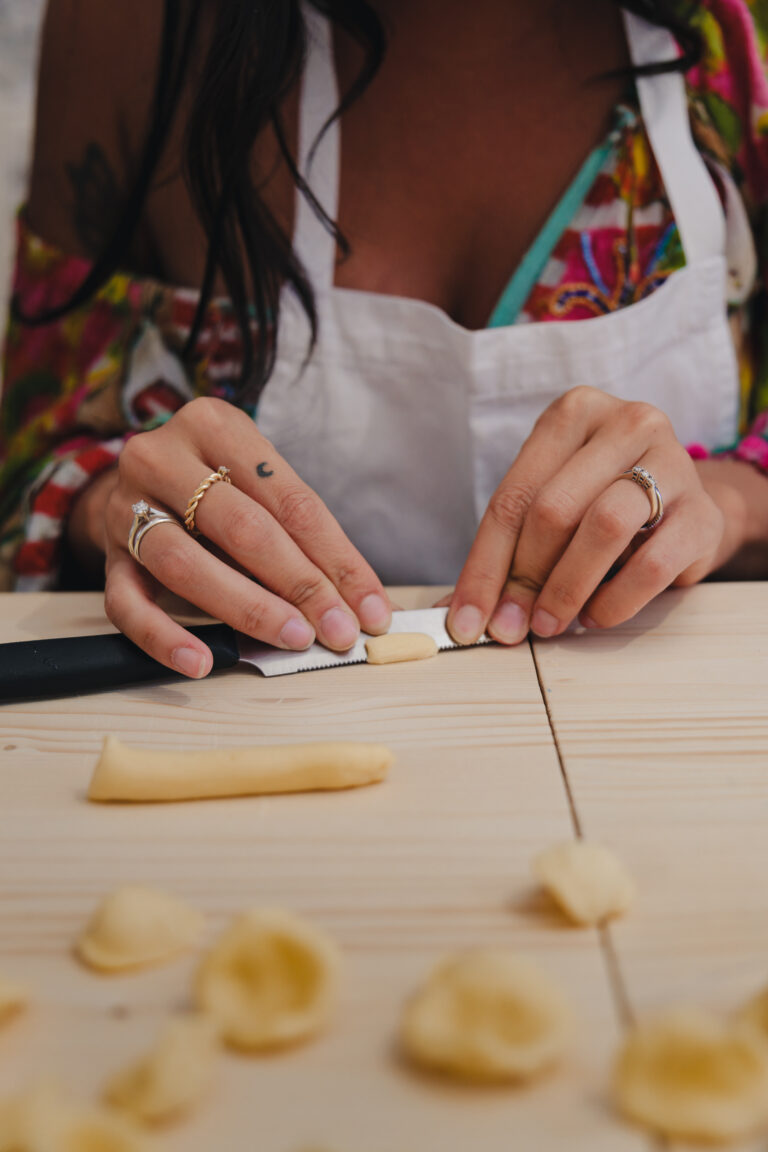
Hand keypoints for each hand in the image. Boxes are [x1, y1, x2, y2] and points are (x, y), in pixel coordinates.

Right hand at [101, 397, 391, 676]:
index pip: (291, 500)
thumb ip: (305, 537)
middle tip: (337, 629)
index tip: (370, 608)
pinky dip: (164, 637)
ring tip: (290, 638)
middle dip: (300, 585)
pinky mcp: (107, 555)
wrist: (141, 483)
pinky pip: (127, 603)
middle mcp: (163, 457)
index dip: (337, 559)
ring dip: (246, 607)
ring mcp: (127, 506)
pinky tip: (202, 660)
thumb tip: (365, 605)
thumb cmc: (220, 487)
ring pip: (184, 563)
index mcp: (215, 425)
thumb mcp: (261, 486)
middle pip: (242, 527)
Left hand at [446, 386, 725, 644]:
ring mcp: (672, 461)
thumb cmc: (603, 505)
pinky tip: (596, 616)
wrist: (685, 506)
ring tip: (550, 624)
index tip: (464, 622)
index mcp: (572, 414)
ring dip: (566, 588)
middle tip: (510, 628)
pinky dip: (615, 601)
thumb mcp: (555, 508)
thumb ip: (509, 551)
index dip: (483, 567)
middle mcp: (625, 423)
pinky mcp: (703, 510)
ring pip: (603, 526)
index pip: (512, 497)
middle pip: (553, 508)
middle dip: (523, 579)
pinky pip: (651, 564)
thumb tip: (459, 615)